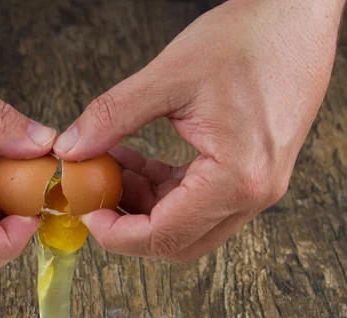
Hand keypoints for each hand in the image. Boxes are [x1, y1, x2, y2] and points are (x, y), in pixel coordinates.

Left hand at [53, 0, 342, 261]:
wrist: (298, 18)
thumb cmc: (250, 39)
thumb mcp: (169, 77)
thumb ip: (112, 117)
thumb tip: (73, 149)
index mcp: (237, 178)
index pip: (165, 236)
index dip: (116, 233)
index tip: (87, 213)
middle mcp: (251, 195)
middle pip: (176, 242)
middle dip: (128, 224)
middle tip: (96, 196)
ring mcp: (254, 189)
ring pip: (184, 225)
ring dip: (143, 205)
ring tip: (113, 168)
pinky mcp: (249, 176)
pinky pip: (196, 202)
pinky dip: (162, 190)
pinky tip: (138, 162)